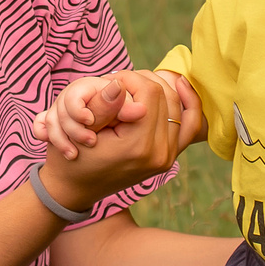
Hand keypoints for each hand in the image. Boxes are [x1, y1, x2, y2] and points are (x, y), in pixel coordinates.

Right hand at [38, 69, 203, 210]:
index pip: (150, 92)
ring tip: (137, 84)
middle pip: (167, 97)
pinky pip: (190, 126)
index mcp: (138, 146)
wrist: (78, 187)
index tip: (111, 80)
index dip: (131, 78)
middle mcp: (160, 154)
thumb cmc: (74, 157)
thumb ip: (102, 105)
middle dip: (144, 81)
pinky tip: (179, 85)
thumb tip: (119, 83)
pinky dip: (188, 104)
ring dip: (161, 88)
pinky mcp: (170, 157)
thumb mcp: (79, 129)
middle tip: (121, 82)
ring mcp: (168, 157)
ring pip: (179, 106)